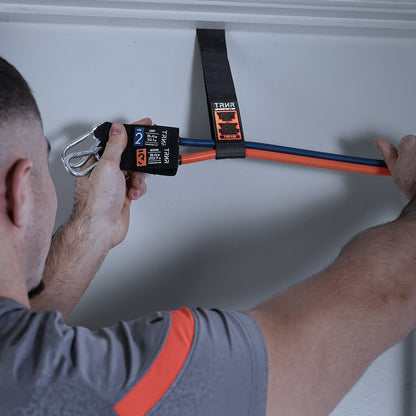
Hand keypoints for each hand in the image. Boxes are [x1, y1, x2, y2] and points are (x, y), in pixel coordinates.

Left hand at [74, 118, 149, 249]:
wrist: (101, 229)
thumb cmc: (97, 202)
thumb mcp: (107, 167)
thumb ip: (115, 147)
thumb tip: (118, 130)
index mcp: (96, 161)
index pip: (115, 141)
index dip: (130, 133)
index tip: (144, 125)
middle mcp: (104, 172)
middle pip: (127, 157)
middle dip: (138, 160)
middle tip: (146, 157)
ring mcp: (114, 184)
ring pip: (134, 171)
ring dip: (139, 177)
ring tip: (135, 183)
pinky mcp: (122, 195)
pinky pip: (136, 185)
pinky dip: (138, 188)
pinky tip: (133, 193)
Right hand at [374, 135, 415, 200]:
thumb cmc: (411, 182)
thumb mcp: (393, 167)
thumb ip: (386, 151)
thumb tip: (379, 142)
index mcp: (409, 143)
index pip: (405, 141)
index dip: (402, 154)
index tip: (403, 162)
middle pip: (415, 146)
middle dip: (412, 156)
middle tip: (411, 168)